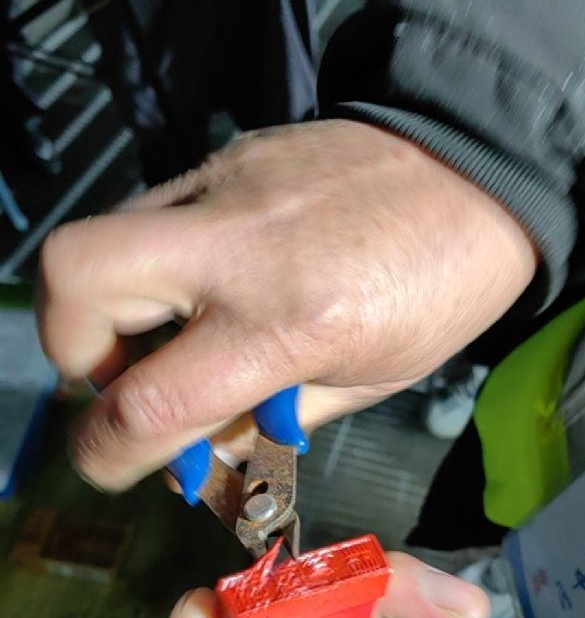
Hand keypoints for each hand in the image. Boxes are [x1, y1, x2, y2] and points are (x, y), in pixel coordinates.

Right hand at [38, 121, 535, 489]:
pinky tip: (205, 283)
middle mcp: (236, 247)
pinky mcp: (224, 154)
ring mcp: (222, 187)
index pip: (148, 402)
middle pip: (76, 277)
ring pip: (98, 235)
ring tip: (169, 333)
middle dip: (70, 346)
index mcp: (287, 322)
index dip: (105, 453)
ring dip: (107, 304)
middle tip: (123, 376)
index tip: (111, 462)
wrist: (481, 171)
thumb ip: (264, 421)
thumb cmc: (439, 291)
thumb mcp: (364, 382)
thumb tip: (188, 453)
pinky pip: (148, 213)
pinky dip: (153, 262)